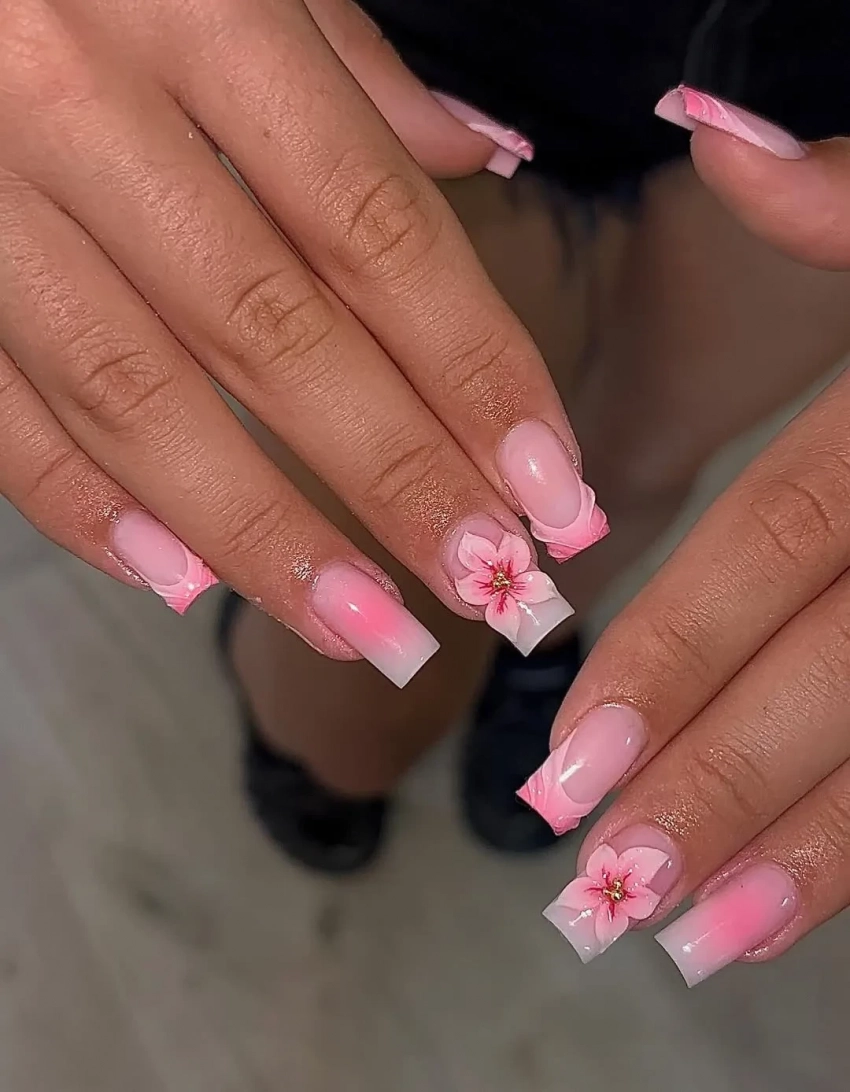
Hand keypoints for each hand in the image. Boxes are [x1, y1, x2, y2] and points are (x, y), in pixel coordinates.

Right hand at [0, 0, 604, 685]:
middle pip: (275, 333)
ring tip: (363, 626)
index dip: (472, 368)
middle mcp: (82, 104)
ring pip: (139, 396)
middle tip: (479, 581)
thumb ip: (348, 65)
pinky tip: (185, 580)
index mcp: (197, 10)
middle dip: (393, 477)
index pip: (374, 229)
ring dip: (263, 534)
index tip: (547, 481)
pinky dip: (88, 508)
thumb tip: (473, 161)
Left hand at [519, 90, 849, 982]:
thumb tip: (709, 134)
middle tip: (600, 885)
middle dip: (717, 784)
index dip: (672, 654)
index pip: (772, 548)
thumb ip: (842, 200)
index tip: (564, 758)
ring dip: (807, 857)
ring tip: (694, 935)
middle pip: (835, 674)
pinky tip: (799, 912)